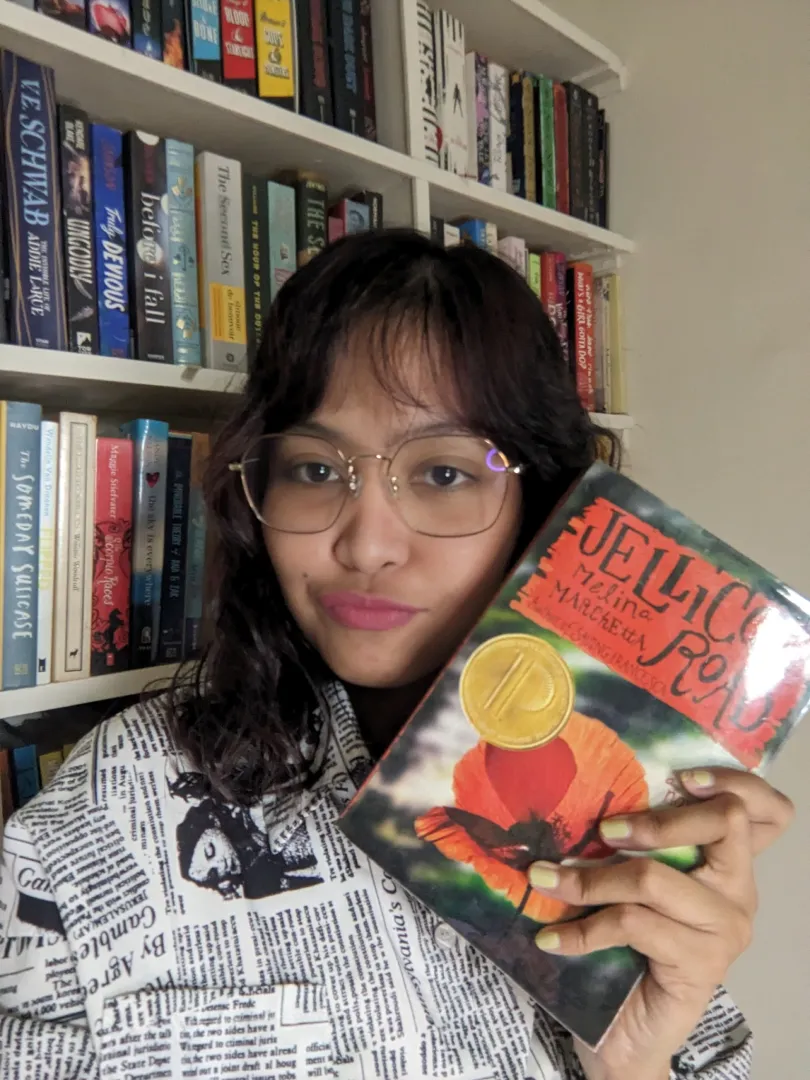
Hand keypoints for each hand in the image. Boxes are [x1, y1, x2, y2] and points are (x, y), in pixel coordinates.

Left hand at [527, 767, 793, 1079]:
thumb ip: (629, 843)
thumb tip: (579, 793)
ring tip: (547, 881)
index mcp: (727, 864)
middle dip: (655, 820)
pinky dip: (581, 928)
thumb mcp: (631, 883)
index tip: (682, 776)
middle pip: (723, 824)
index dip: (735, 781)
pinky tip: (551, 938)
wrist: (625, 1035)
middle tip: (601, 832)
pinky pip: (632, 924)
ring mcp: (725, 930)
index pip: (764, 811)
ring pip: (656, 878)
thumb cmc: (625, 948)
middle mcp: (739, 892)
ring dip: (590, 879)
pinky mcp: (700, 965)